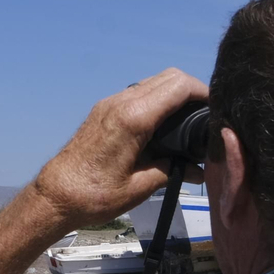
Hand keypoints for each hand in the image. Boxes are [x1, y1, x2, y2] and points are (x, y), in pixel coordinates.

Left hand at [30, 68, 208, 228]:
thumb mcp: (140, 187)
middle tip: (206, 114)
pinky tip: (164, 125)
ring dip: (173, 94)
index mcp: (133, 119)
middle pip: (168, 77)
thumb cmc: (94, 195)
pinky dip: (156, 101)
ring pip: (152, 83)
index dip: (203, 92)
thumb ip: (172, 170)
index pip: (178, 86)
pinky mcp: (103, 111)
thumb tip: (197, 169)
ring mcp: (109, 104)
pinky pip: (137, 94)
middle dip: (192, 90)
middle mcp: (120, 103)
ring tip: (188, 121)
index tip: (217, 107)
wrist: (55, 196)